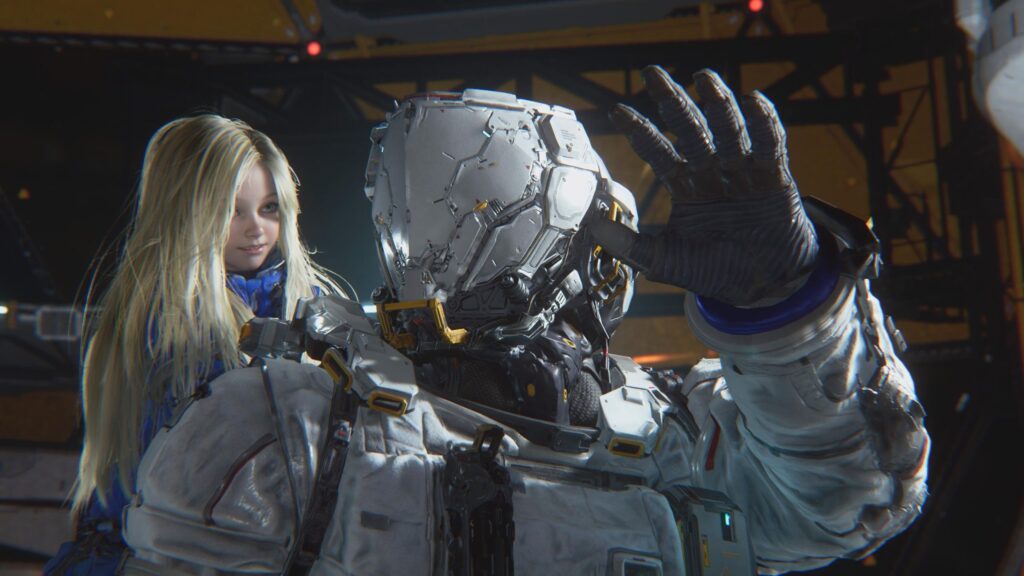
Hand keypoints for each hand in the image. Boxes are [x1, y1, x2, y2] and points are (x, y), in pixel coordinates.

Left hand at [590, 66, 818, 306]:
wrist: (765, 285)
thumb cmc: (717, 270)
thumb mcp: (668, 262)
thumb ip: (633, 247)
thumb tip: (594, 228)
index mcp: (686, 186)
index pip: (658, 152)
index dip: (640, 132)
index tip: (616, 111)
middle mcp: (712, 171)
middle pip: (689, 129)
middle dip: (671, 101)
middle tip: (652, 73)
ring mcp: (743, 171)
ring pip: (728, 129)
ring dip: (716, 102)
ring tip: (703, 77)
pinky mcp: (774, 177)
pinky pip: (769, 145)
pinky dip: (764, 123)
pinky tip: (753, 100)